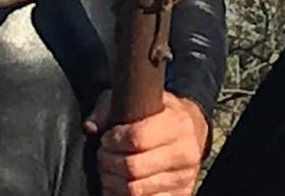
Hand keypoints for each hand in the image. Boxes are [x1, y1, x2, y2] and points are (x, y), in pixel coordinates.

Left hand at [86, 90, 209, 195]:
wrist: (194, 132)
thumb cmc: (162, 114)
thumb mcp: (144, 98)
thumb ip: (114, 106)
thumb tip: (91, 126)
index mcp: (178, 124)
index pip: (137, 138)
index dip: (113, 140)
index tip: (106, 139)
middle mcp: (186, 152)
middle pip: (133, 167)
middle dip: (108, 163)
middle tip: (103, 156)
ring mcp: (184, 178)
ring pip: (135, 190)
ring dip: (112, 182)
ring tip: (108, 171)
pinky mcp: (181, 194)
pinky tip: (118, 186)